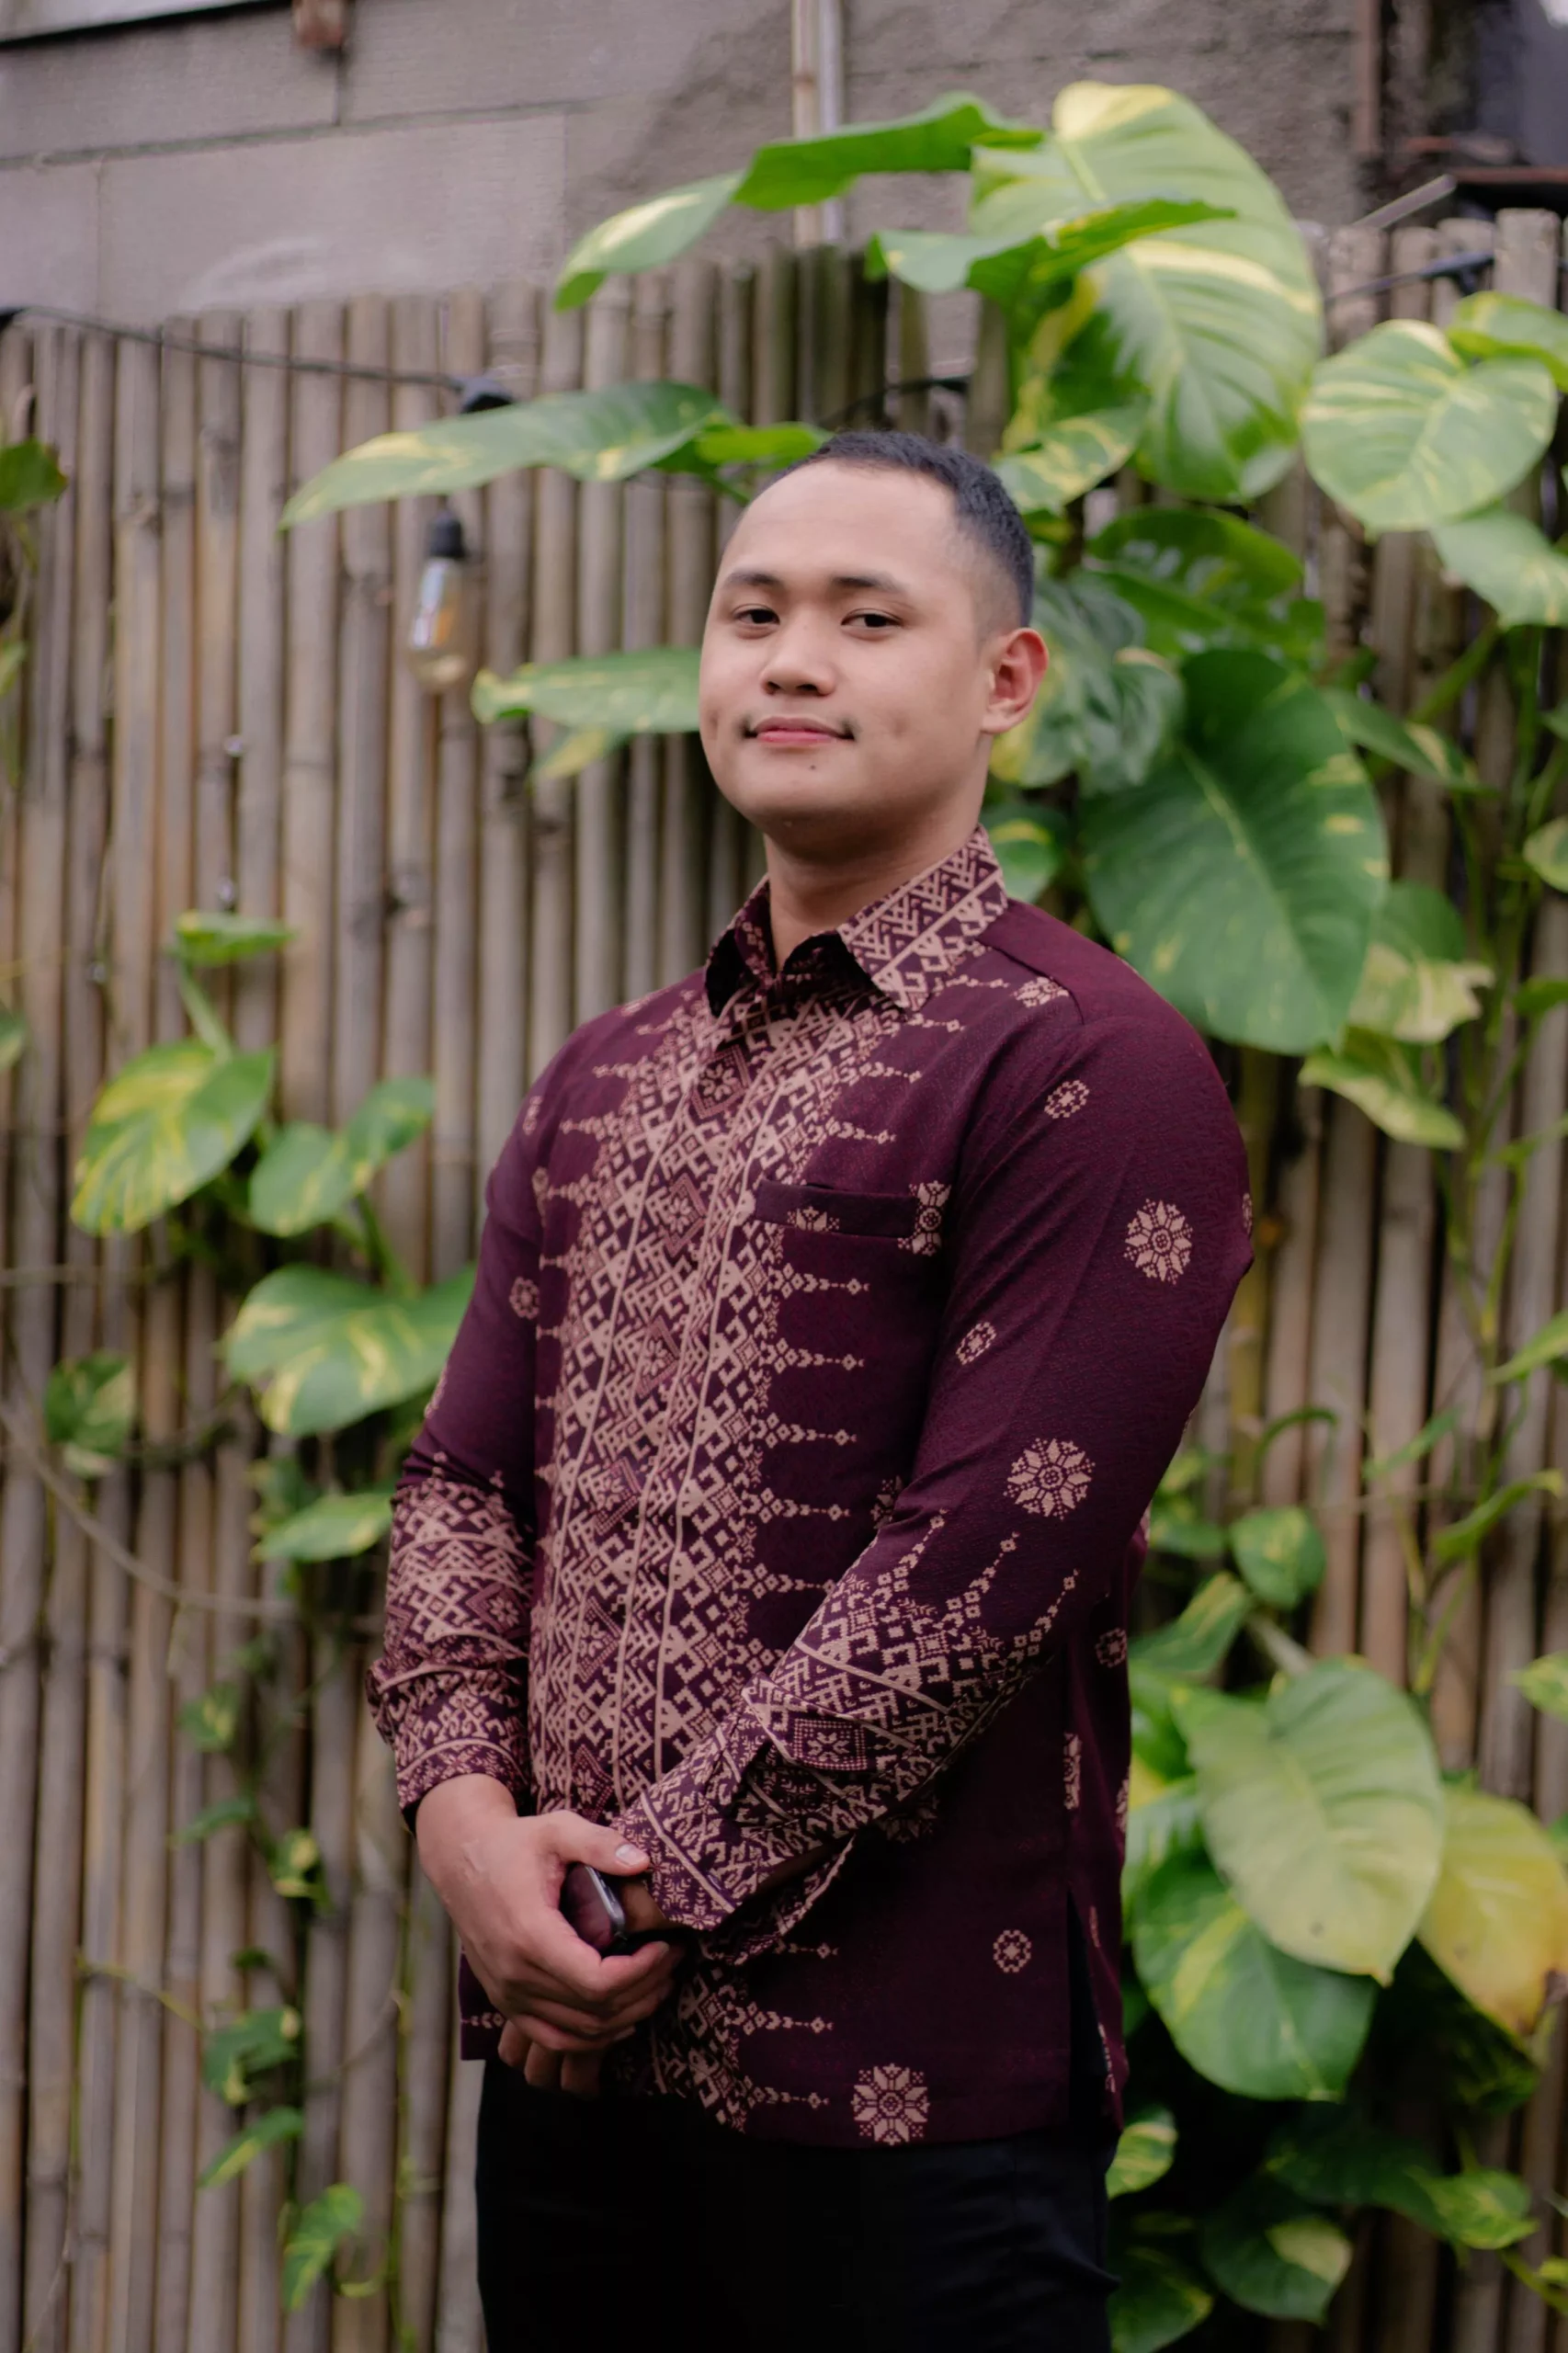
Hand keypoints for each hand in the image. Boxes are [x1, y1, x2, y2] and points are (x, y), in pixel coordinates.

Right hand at [416, 1778, 681, 2065]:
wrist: (461, 1860)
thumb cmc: (514, 1843)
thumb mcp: (557, 1830)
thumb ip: (600, 1844)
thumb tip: (644, 1861)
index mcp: (530, 1936)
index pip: (597, 1983)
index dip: (641, 1973)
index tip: (665, 1947)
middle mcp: (515, 1976)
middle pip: (595, 2012)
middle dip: (644, 1991)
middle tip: (673, 1962)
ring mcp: (507, 1995)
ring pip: (578, 2035)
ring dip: (625, 2018)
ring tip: (658, 1985)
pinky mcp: (505, 2002)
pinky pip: (554, 2039)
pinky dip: (592, 2038)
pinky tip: (621, 2016)